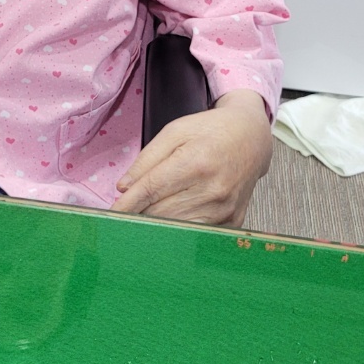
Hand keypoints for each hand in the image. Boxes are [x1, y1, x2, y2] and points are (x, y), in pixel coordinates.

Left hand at [111, 90, 271, 225]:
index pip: (152, 190)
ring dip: (157, 223)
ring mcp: (225, 209)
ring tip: (146, 214)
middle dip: (139, 214)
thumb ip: (147, 159)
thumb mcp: (174, 131)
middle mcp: (213, 189)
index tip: (111, 214)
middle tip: (125, 213)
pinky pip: (196, 232)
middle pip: (161, 212)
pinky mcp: (232, 220)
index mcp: (196, 162)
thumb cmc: (211, 131)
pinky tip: (171, 218)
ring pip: (177, 227)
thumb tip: (124, 187)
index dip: (128, 204)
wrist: (251, 138)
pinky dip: (179, 228)